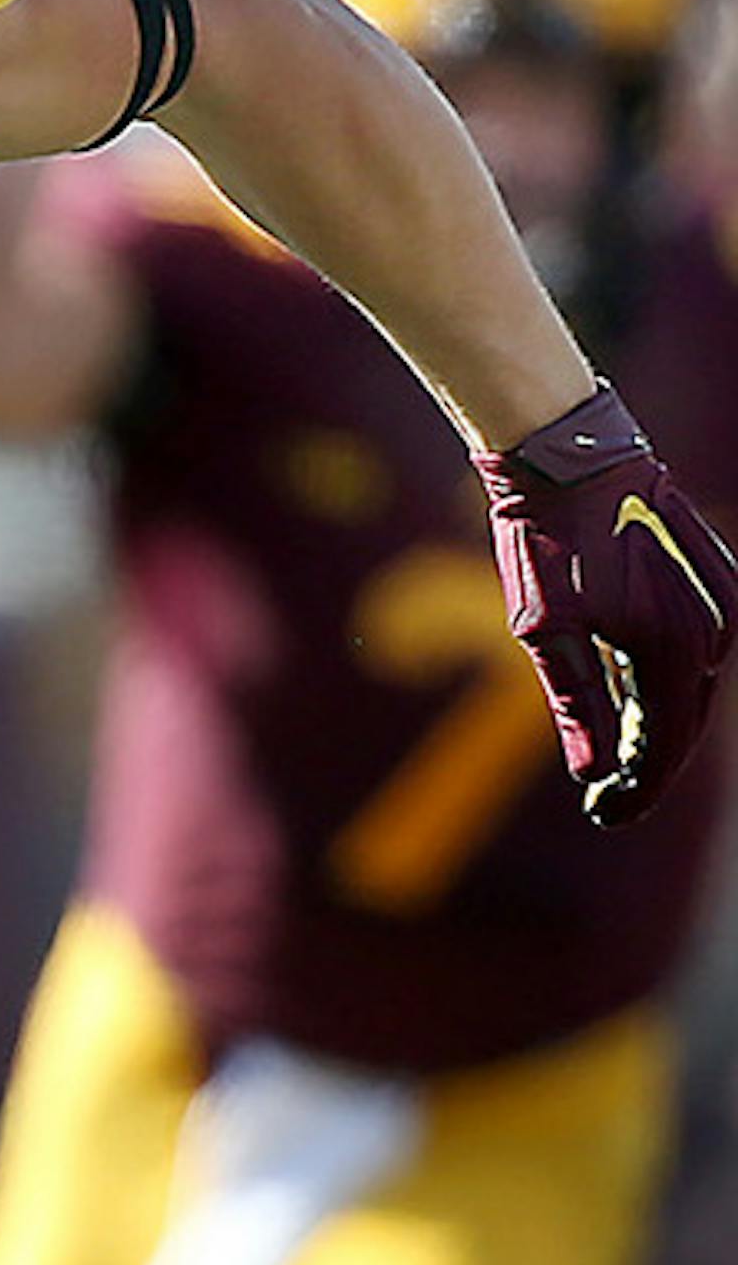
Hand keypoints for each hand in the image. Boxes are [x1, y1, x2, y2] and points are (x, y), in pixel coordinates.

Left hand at [474, 386, 737, 823]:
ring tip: (616, 749)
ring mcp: (722, 600)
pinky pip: (695, 645)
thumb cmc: (545, 537)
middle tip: (605, 795)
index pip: (664, 745)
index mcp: (674, 647)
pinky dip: (664, 673)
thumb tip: (594, 773)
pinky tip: (630, 686)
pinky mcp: (716, 576)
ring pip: (692, 683)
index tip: (603, 813)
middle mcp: (714, 629)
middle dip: (647, 761)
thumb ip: (577, 703)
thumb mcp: (545, 627)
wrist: (564, 452)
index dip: (635, 788)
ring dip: (658, 716)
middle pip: (686, 719)